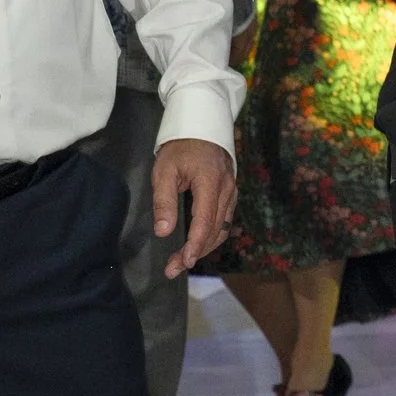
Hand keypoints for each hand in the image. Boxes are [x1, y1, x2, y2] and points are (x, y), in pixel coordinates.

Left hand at [152, 137, 235, 279]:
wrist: (202, 126)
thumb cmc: (179, 148)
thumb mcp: (164, 171)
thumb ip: (164, 201)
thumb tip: (163, 232)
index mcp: (210, 182)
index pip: (205, 221)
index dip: (194, 245)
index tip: (182, 263)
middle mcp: (227, 189)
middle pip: (216, 229)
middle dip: (196, 252)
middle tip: (173, 269)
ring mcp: (232, 191)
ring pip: (223, 227)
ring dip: (204, 247)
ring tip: (182, 261)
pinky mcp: (231, 192)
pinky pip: (225, 219)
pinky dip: (212, 235)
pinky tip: (197, 244)